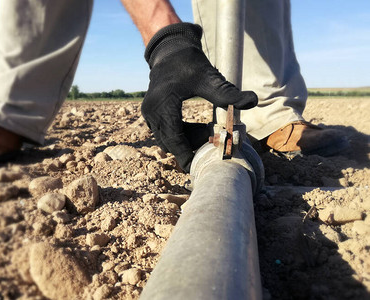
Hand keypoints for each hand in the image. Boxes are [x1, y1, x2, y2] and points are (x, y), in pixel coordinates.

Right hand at [142, 23, 257, 171]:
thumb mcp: (208, 78)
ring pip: (166, 139)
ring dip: (185, 141)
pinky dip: (180, 134)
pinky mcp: (151, 113)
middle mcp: (151, 111)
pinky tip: (196, 127)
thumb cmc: (188, 63)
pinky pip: (164, 132)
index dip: (185, 154)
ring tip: (205, 131)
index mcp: (163, 104)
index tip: (195, 167)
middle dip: (189, 147)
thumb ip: (227, 93)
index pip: (174, 138)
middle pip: (169, 142)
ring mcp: (149, 113)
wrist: (170, 51)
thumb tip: (252, 101)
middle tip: (210, 142)